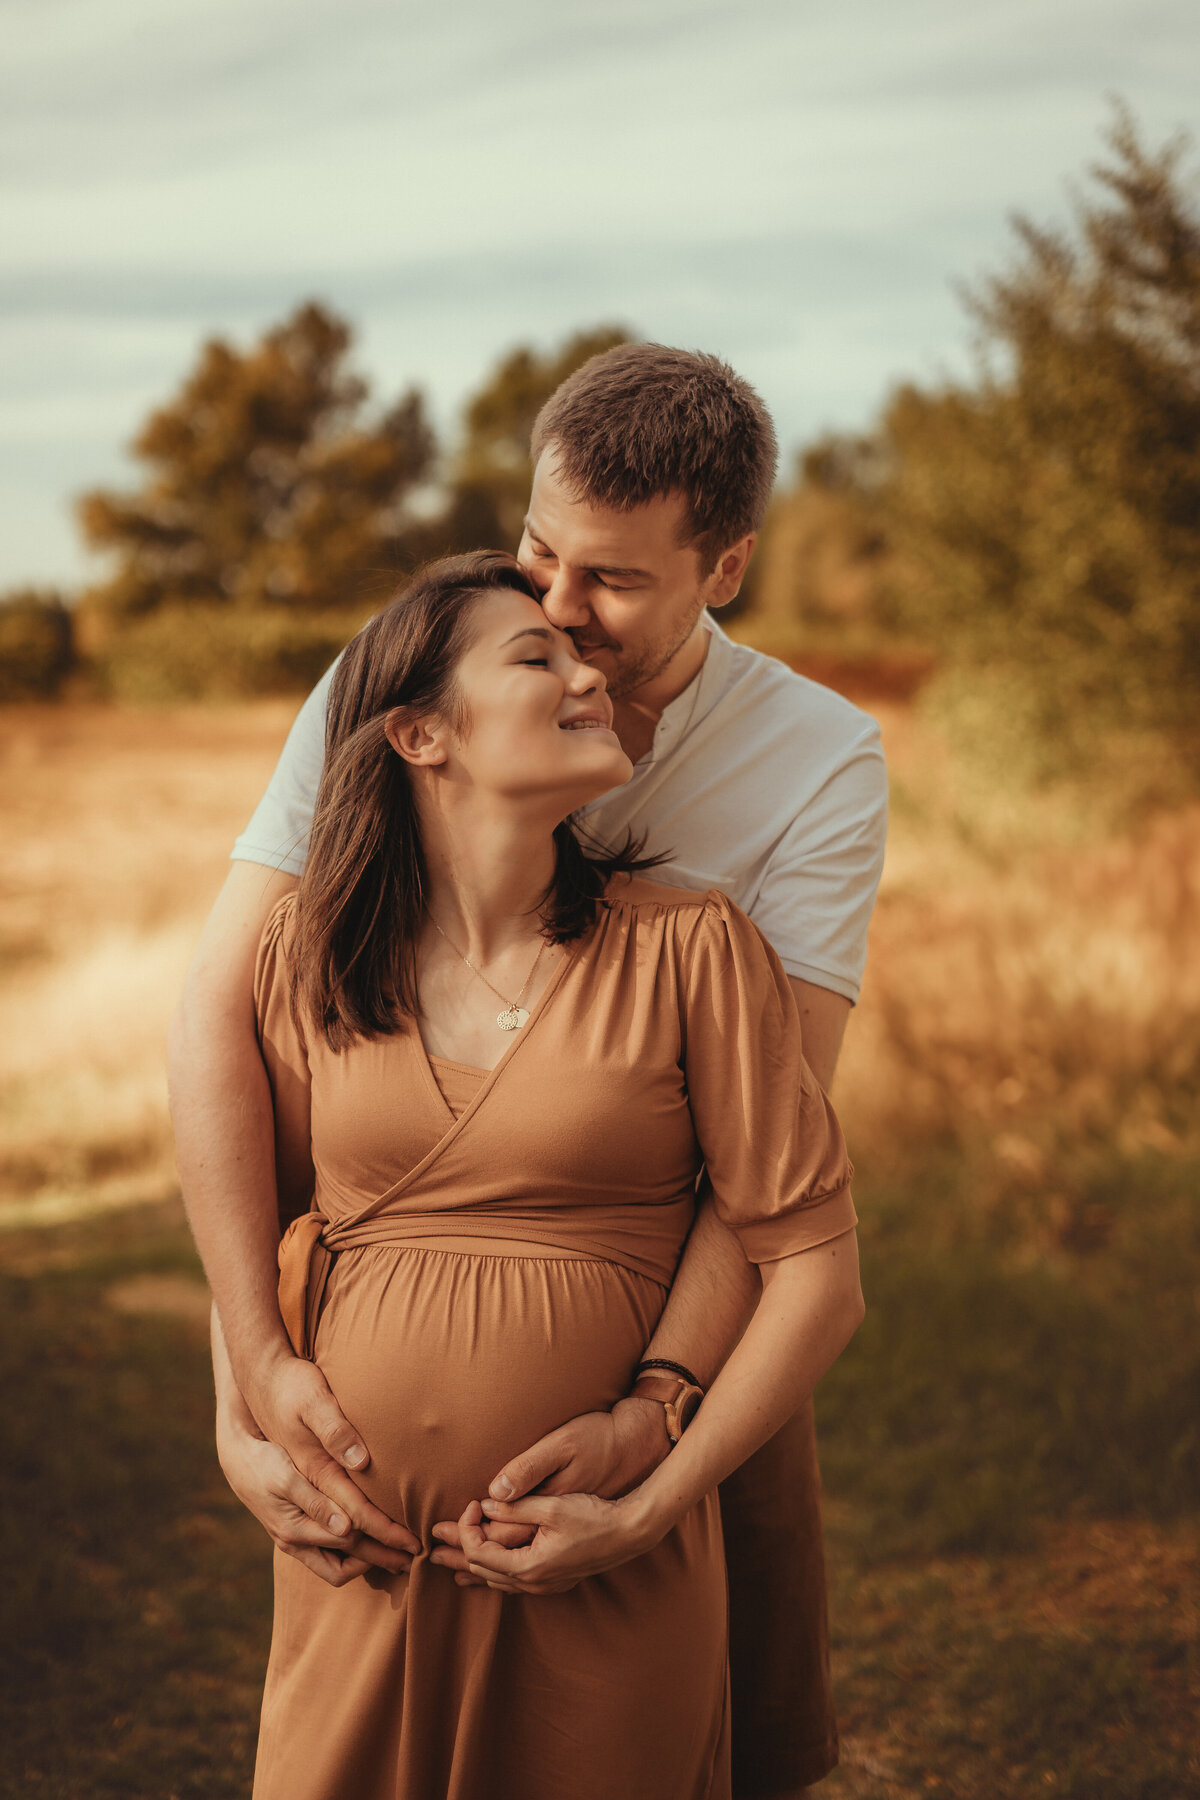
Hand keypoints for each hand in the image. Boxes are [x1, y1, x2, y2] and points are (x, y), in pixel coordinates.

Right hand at [217, 1409, 405, 1586]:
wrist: (236, 1455)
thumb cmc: (264, 1461)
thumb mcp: (286, 1476)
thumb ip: (316, 1501)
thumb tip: (347, 1528)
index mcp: (296, 1529)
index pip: (350, 1544)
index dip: (384, 1544)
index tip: (412, 1544)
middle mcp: (296, 1541)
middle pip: (346, 1565)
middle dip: (380, 1560)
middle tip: (413, 1555)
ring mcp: (295, 1538)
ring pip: (336, 1564)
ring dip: (367, 1559)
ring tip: (397, 1551)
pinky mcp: (297, 1528)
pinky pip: (328, 1551)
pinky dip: (351, 1550)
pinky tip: (370, 1536)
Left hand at [456, 1492, 657, 1594]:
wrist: (630, 1531)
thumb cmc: (595, 1516)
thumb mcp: (553, 1505)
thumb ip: (516, 1506)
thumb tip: (485, 1505)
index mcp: (529, 1567)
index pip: (478, 1552)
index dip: (467, 1526)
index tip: (475, 1501)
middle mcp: (533, 1583)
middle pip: (481, 1570)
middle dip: (457, 1550)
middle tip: (435, 1534)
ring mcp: (544, 1585)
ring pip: (496, 1580)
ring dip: (471, 1564)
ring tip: (447, 1559)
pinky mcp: (554, 1580)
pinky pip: (512, 1581)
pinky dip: (493, 1570)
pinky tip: (485, 1569)